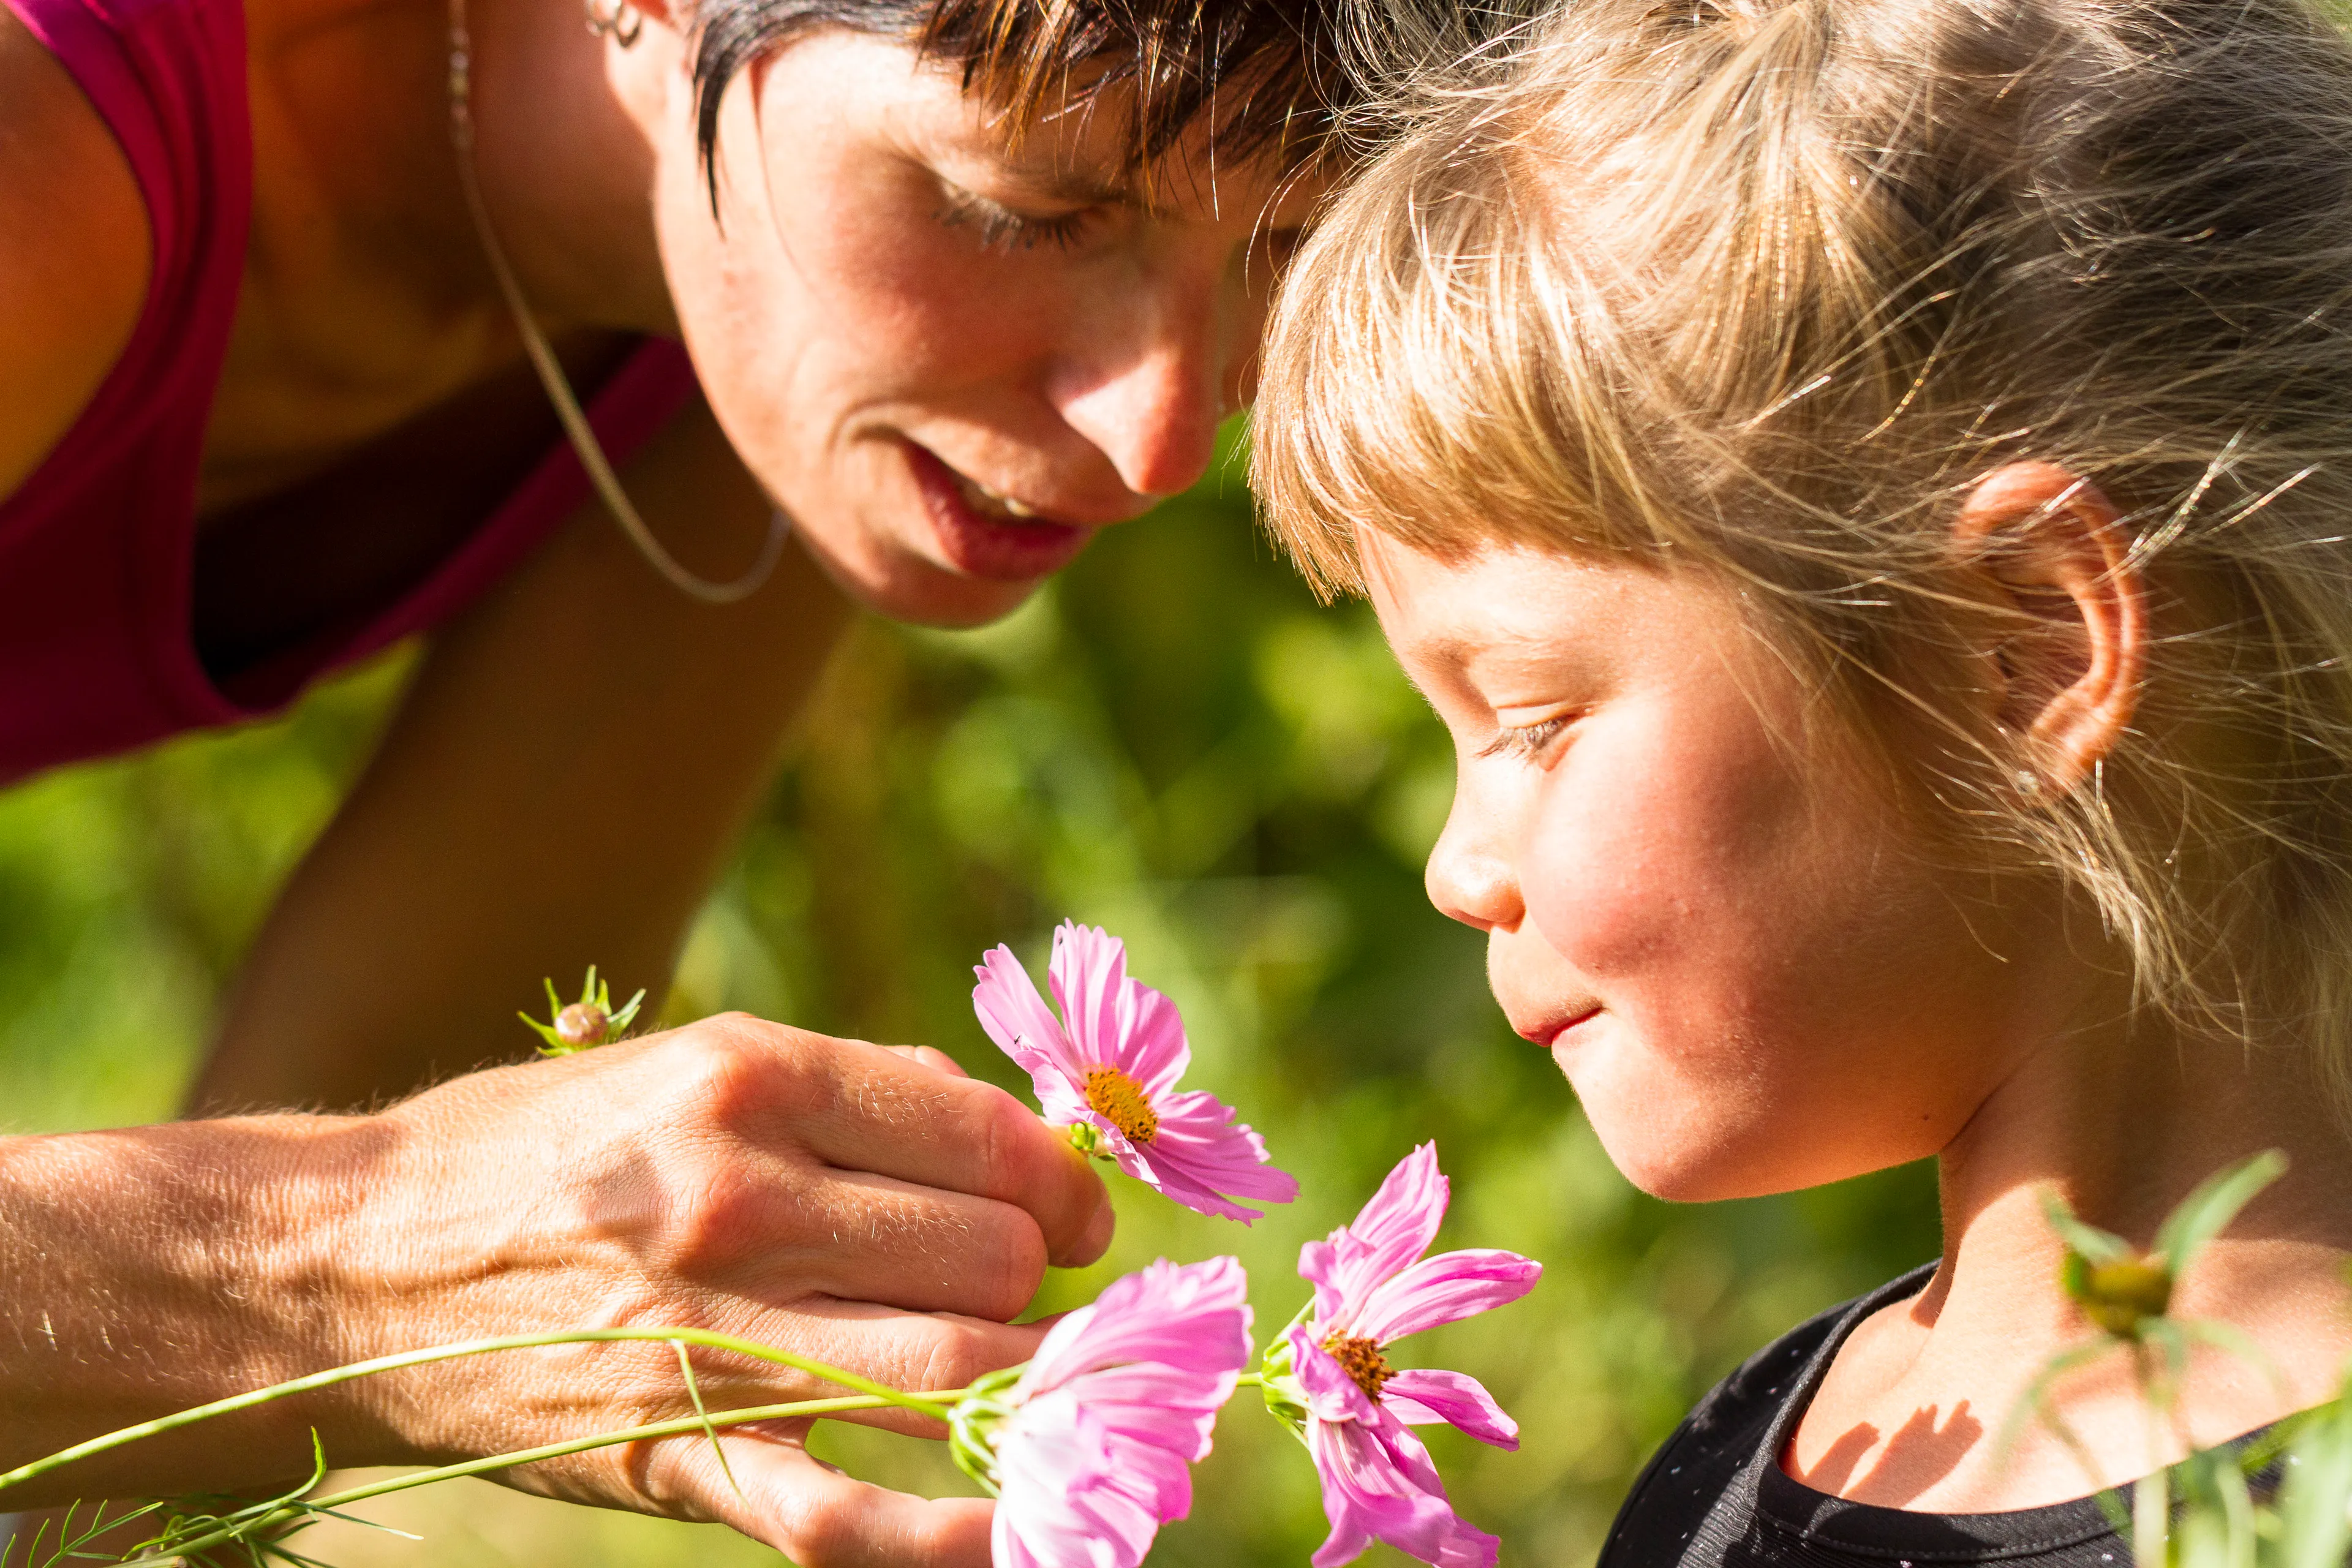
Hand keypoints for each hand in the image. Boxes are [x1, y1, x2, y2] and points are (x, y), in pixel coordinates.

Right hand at [327, 1015, 1110, 1564]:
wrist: (345, 1265)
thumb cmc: (533, 1147)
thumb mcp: (686, 1060)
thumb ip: (850, 1086)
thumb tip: (995, 1122)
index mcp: (753, 1083)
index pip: (985, 1140)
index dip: (1065, 1183)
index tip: (1080, 1213)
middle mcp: (743, 1203)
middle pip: (987, 1258)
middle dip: (1047, 1279)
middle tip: (1053, 1293)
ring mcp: (711, 1339)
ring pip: (953, 1370)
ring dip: (1033, 1382)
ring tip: (1053, 1376)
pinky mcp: (674, 1456)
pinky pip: (844, 1516)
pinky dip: (950, 1534)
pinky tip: (1022, 1524)